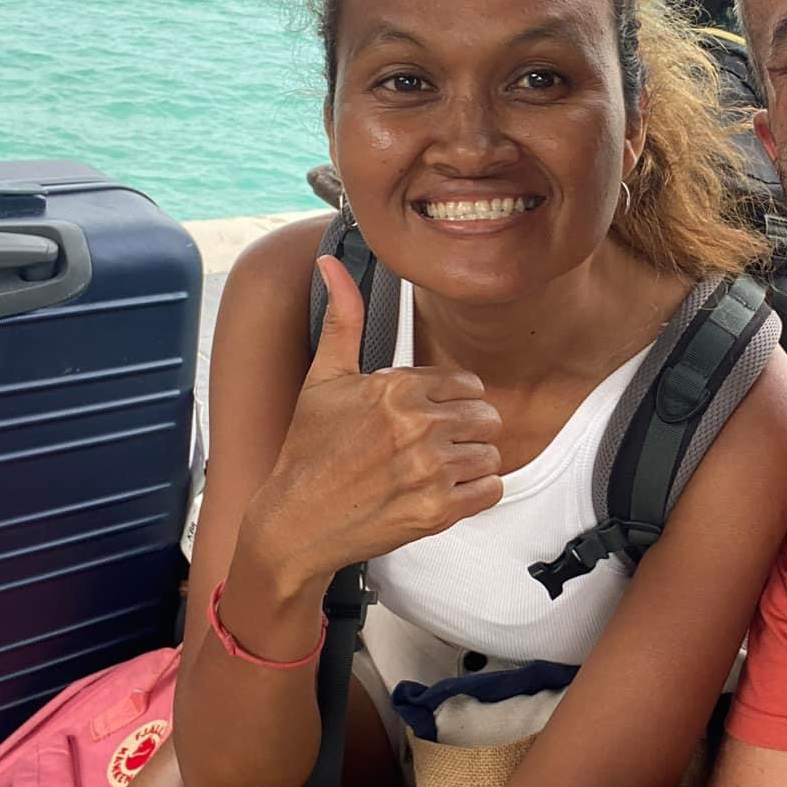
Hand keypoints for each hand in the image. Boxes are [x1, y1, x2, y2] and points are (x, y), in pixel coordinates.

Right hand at [240, 256, 503, 586]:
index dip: (454, 401)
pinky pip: (491, 491)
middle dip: (468, 430)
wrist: (294, 522)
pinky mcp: (438, 512)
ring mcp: (430, 470)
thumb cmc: (307, 451)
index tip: (433, 416)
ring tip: (439, 469)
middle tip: (438, 445)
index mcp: (397, 389)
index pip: (467, 384)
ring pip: (491, 454)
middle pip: (486, 418)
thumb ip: (342, 320)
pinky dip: (477, 492)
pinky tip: (446, 491)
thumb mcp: (323, 379)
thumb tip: (330, 264)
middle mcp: (418, 427)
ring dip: (472, 462)